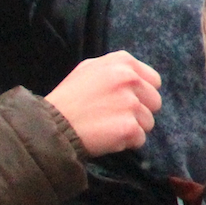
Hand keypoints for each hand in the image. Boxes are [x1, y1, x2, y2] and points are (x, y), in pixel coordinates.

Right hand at [43, 51, 162, 156]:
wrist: (50, 126)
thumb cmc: (69, 99)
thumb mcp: (89, 69)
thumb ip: (117, 69)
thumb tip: (140, 78)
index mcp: (122, 61)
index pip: (154, 80)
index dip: (141, 94)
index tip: (125, 102)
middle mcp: (129, 78)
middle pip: (155, 102)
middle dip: (139, 112)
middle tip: (113, 116)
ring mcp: (130, 103)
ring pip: (148, 122)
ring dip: (131, 128)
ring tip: (106, 126)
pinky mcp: (129, 127)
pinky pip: (140, 139)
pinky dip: (125, 143)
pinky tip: (105, 137)